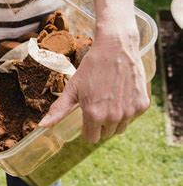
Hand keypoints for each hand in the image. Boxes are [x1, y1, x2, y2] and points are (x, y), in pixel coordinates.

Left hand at [39, 27, 149, 142]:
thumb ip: (59, 110)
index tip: (86, 116)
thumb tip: (43, 126)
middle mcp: (113, 117)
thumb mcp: (72, 88)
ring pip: (120, 128)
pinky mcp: (142, 105)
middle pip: (105, 134)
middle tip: (97, 103)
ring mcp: (130, 112)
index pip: (90, 138)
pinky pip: (132, 117)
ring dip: (114, 120)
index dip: (87, 128)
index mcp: (94, 115)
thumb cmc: (91, 67)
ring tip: (108, 99)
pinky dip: (127, 110)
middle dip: (100, 124)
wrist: (116, 48)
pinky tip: (121, 94)